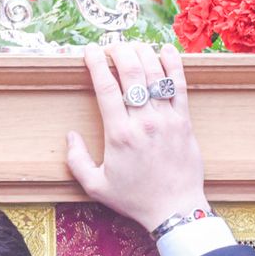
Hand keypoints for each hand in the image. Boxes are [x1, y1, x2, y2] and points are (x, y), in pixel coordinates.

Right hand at [65, 43, 207, 233]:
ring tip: (133, 46)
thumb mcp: (96, 186)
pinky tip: (164, 50)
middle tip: (111, 46)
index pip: (106, 87)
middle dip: (119, 52)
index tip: (90, 51)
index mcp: (119, 134)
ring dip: (143, 54)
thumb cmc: (135, 199)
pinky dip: (173, 64)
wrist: (174, 209)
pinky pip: (180, 86)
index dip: (96, 64)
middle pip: (131, 73)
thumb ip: (77, 161)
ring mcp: (167, 119)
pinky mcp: (184, 122)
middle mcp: (143, 122)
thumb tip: (70, 136)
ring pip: (155, 75)